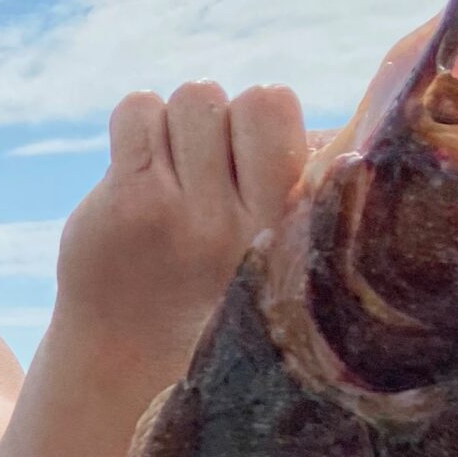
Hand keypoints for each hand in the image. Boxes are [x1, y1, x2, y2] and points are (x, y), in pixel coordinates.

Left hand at [54, 81, 307, 363]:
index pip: (277, 106)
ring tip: (171, 180)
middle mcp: (242, 225)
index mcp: (289, 228)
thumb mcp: (276, 253)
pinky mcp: (128, 204)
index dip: (259, 119)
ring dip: (177, 126)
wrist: (123, 358)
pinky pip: (138, 108)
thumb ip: (306, 188)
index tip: (245, 159)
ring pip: (192, 99)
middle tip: (205, 173)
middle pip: (244, 99)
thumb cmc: (207, 289)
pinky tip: (136, 178)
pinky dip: (135, 129)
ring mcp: (181, 214)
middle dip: (224, 121)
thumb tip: (335, 128)